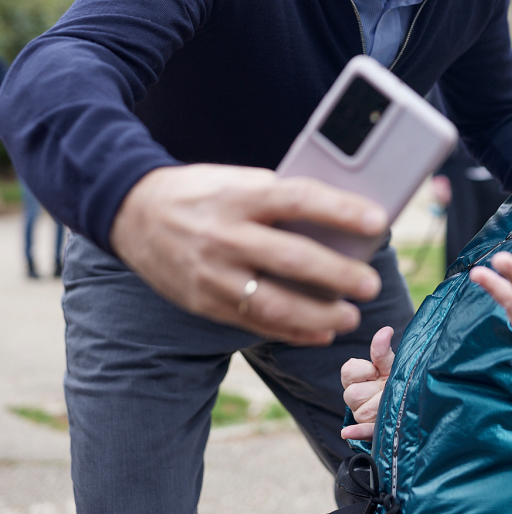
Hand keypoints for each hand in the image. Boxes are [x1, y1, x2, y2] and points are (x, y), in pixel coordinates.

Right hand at [109, 164, 388, 345]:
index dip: (341, 211)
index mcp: (239, 195)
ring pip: (274, 303)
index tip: (378, 221)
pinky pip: (255, 323)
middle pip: (292, 258)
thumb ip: (277, 199)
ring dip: (319, 315)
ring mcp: (213, 274)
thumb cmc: (202, 193)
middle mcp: (225, 235)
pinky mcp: (204, 302)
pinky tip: (319, 332)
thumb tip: (336, 223)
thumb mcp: (237, 181)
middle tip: (370, 283)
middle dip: (337, 275)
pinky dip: (292, 331)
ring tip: (351, 316)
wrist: (131, 212)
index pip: (299, 200)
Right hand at [340, 325, 394, 440]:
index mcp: (357, 379)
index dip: (363, 370)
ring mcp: (363, 416)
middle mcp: (356, 398)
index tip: (376, 370)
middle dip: (372, 389)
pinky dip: (355, 433)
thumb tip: (386, 331)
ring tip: (389, 401)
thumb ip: (383, 351)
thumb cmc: (399, 378)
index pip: (348, 372)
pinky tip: (348, 433)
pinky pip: (361, 433)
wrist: (415, 398)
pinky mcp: (372, 431)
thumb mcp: (392, 364)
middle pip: (352, 394)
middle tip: (386, 387)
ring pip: (360, 411)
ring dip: (377, 406)